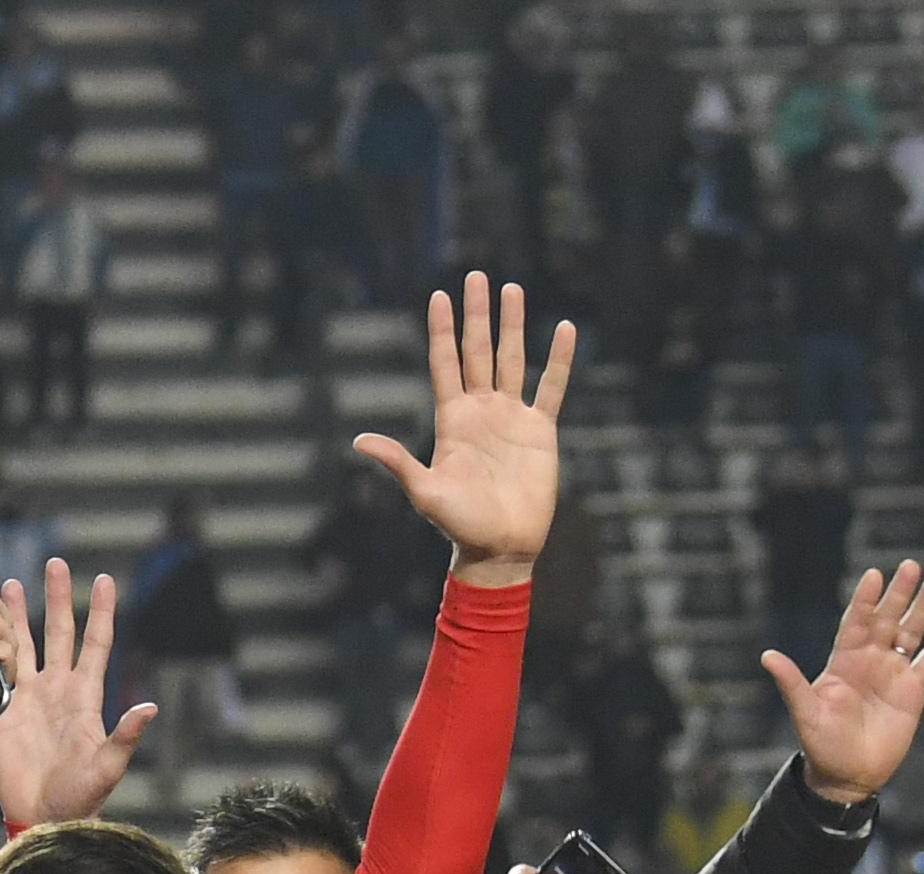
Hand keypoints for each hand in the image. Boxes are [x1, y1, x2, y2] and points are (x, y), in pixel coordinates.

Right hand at [0, 560, 149, 827]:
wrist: (42, 816)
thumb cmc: (81, 797)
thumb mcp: (108, 767)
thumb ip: (125, 735)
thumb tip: (149, 707)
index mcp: (86, 695)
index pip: (96, 643)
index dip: (101, 612)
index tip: (105, 580)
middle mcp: (58, 688)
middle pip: (58, 631)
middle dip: (56, 597)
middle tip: (56, 563)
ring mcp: (30, 696)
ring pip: (22, 642)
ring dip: (16, 612)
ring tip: (6, 581)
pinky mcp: (3, 709)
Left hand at [355, 271, 570, 584]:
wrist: (500, 548)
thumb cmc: (459, 525)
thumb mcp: (425, 492)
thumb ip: (398, 462)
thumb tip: (359, 440)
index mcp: (451, 421)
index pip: (444, 364)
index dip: (442, 330)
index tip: (438, 295)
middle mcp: (480, 411)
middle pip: (477, 351)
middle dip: (476, 314)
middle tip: (476, 276)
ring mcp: (511, 417)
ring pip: (511, 359)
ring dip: (513, 325)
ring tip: (512, 288)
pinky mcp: (540, 430)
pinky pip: (552, 387)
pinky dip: (559, 359)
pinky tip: (565, 328)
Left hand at [762, 558, 923, 802]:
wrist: (847, 774)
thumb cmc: (822, 744)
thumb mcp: (806, 712)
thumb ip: (791, 682)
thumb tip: (767, 656)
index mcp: (843, 662)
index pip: (855, 623)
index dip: (865, 600)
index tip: (874, 575)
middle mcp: (869, 662)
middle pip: (886, 620)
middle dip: (898, 594)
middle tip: (911, 566)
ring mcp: (892, 674)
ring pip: (910, 634)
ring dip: (921, 611)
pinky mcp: (913, 691)